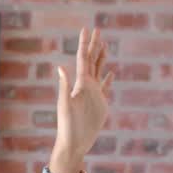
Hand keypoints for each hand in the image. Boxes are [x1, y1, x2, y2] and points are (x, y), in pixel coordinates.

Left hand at [52, 27, 113, 172]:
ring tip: (104, 45)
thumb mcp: (66, 104)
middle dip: (95, 45)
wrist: (74, 143)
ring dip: (102, 57)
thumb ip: (65, 86)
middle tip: (98, 30)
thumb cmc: (67, 126)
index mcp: (79, 83)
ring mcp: (94, 94)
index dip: (85, 44)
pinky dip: (108, 79)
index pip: (83, 58)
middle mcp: (86, 86)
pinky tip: (110, 73)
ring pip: (99, 70)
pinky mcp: (101, 104)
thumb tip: (61, 67)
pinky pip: (106, 88)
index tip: (87, 29)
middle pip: (92, 60)